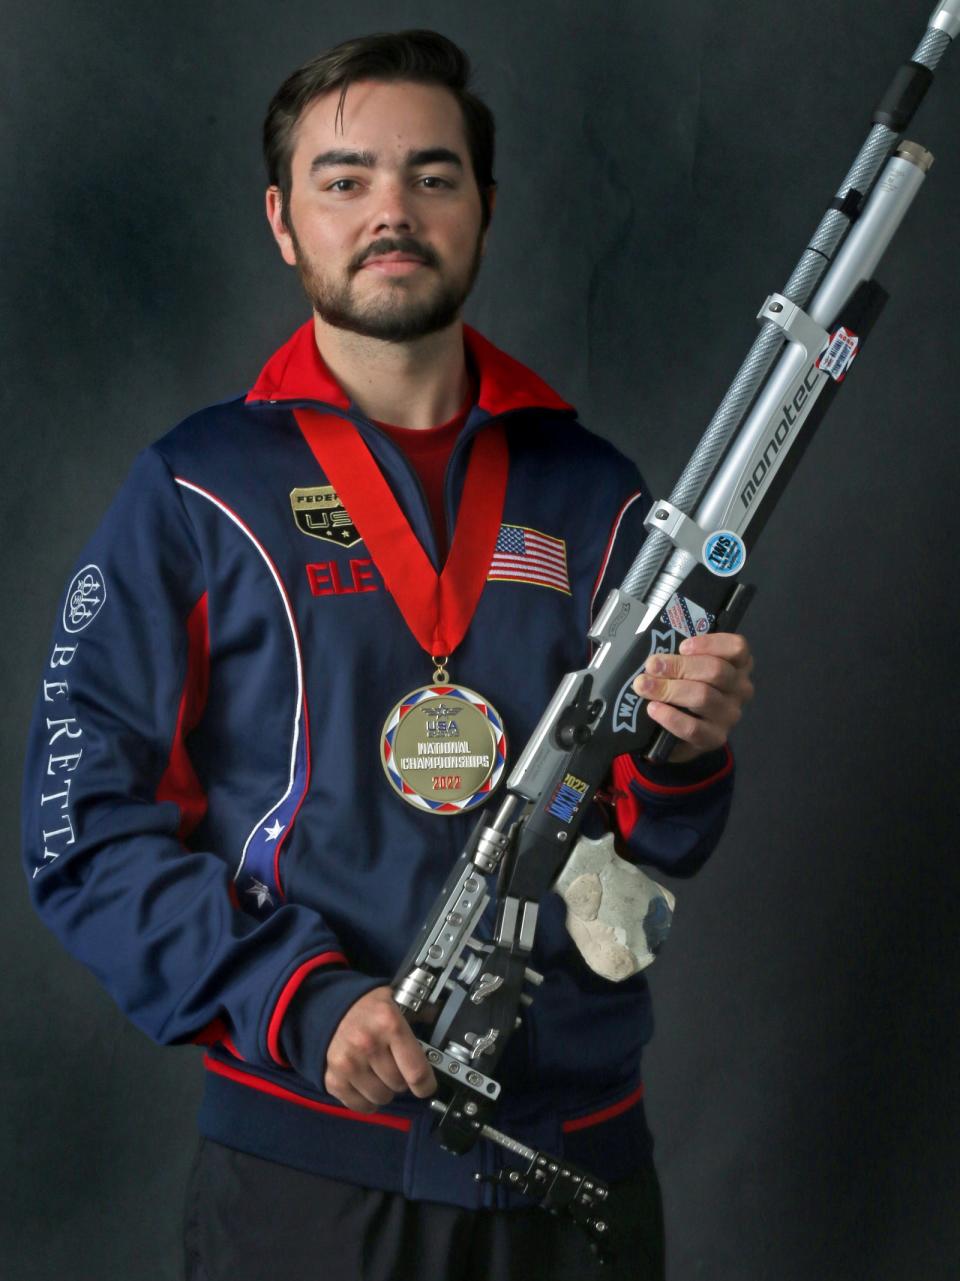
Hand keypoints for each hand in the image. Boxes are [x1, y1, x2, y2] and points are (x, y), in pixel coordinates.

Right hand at [324, 985, 436, 1111]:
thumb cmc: (369, 1008)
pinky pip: (359, 1106)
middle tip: (396, 1067)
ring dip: (385, 1091)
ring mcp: (347, 1063)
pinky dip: (367, 1101)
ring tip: (380, 1074)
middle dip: (402, 1080)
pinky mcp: (333, 1079)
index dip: (426, 1085)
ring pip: (381, 1098)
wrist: (331, 1007)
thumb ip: (423, 1017)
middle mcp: (367, 1044)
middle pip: (399, 1086)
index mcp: (389, 1024)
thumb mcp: (399, 1002)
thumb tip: (445, 1032)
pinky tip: (367, 1084)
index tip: (426, 1086)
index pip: (416, 1072)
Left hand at [633, 632, 753, 763]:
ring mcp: (730, 714)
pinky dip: (670, 717)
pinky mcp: (716, 738)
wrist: (679, 731)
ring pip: (703, 697)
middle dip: (679, 666)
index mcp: (738, 664)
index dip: (709, 644)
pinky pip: (693, 727)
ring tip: (644, 686)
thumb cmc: (684, 688)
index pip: (737, 647)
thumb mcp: (686, 667)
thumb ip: (680, 657)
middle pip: (715, 670)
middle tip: (652, 665)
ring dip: (669, 689)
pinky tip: (653, 709)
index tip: (682, 647)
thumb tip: (657, 656)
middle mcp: (740, 688)